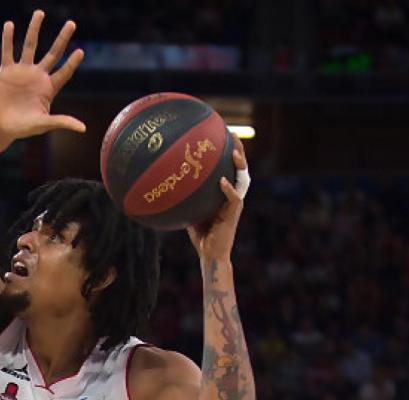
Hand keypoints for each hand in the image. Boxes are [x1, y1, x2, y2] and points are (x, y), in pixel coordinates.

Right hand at [0, 10, 85, 143]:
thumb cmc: (22, 128)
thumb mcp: (43, 124)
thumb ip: (62, 122)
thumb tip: (83, 129)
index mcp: (48, 88)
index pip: (64, 72)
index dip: (72, 62)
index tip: (81, 50)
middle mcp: (37, 76)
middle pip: (53, 53)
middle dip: (62, 38)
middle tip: (72, 23)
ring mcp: (22, 72)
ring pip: (30, 46)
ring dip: (34, 29)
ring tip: (40, 13)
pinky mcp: (6, 71)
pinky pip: (7, 51)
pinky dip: (7, 38)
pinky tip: (9, 25)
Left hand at [187, 135, 249, 261]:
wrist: (210, 255)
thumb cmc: (200, 236)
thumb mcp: (190, 213)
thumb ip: (185, 199)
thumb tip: (166, 186)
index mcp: (224, 194)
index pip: (229, 169)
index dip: (227, 153)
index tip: (221, 136)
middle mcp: (232, 196)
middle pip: (239, 168)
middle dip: (238, 151)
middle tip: (233, 135)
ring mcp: (235, 204)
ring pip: (242, 179)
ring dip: (240, 165)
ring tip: (234, 152)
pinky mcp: (234, 214)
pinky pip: (234, 198)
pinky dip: (228, 189)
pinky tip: (222, 181)